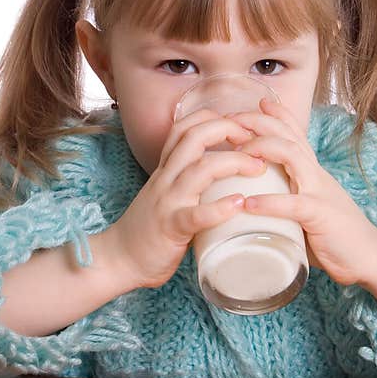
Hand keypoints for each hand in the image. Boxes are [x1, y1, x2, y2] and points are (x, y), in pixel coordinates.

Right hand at [109, 107, 268, 288]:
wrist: (118, 259)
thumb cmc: (149, 229)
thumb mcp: (167, 194)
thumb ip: (189, 183)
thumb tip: (226, 176)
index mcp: (166, 169)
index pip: (185, 128)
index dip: (215, 119)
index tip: (241, 127)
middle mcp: (166, 178)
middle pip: (195, 137)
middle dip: (228, 129)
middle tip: (255, 140)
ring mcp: (167, 202)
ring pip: (200, 169)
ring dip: (234, 162)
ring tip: (258, 167)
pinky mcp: (171, 228)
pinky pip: (196, 215)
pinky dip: (219, 208)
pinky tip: (239, 204)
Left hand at [225, 97, 376, 285]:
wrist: (370, 257)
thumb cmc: (334, 237)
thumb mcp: (306, 210)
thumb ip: (285, 203)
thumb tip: (251, 207)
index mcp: (312, 173)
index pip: (295, 135)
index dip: (277, 116)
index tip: (257, 103)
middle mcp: (315, 176)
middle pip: (288, 136)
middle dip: (259, 122)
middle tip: (232, 118)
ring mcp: (319, 193)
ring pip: (292, 156)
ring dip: (262, 148)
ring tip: (237, 152)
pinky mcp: (321, 216)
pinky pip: (294, 204)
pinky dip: (270, 202)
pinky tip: (248, 203)